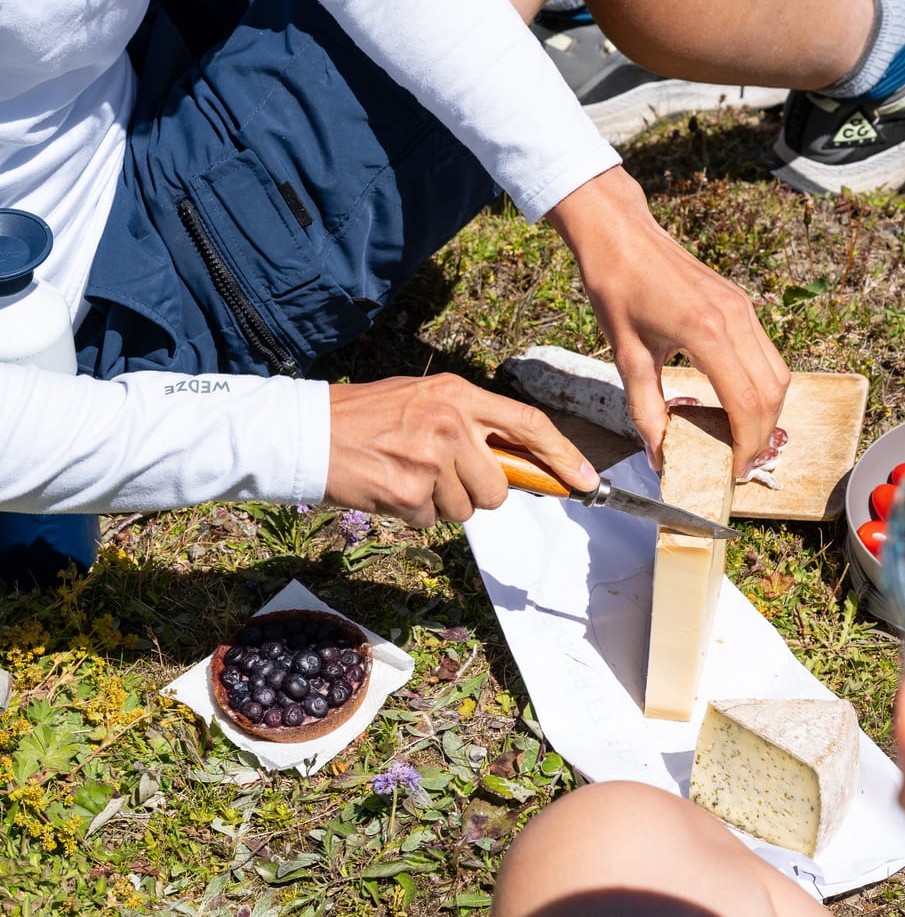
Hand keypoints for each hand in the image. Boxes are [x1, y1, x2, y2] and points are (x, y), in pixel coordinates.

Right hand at [324, 373, 597, 525]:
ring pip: (465, 510)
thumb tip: (516, 460)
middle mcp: (451, 424)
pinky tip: (388, 487)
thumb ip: (468, 423)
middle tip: (441, 477)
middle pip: (498, 487)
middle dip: (478, 493)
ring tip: (404, 474)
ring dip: (439, 503)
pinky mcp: (411, 493)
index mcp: (459, 395)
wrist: (308, 431)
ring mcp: (432, 460)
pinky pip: (431, 521)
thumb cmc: (365, 416)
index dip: (562, 456)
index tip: (585, 481)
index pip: (529, 425)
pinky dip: (411, 513)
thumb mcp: (424, 400)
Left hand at [547, 166, 789, 474]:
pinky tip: (736, 402)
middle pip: (773, 391)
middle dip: (763, 434)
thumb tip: (658, 453)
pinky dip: (761, 384)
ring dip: (767, 410)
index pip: (746, 403)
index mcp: (707, 333)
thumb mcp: (626, 355)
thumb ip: (645, 409)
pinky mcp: (740, 303)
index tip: (734, 470)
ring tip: (741, 438)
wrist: (619, 235)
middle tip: (740, 462)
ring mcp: (742, 307)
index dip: (745, 444)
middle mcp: (735, 318)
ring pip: (777, 372)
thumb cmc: (616, 288)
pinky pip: (766, 352)